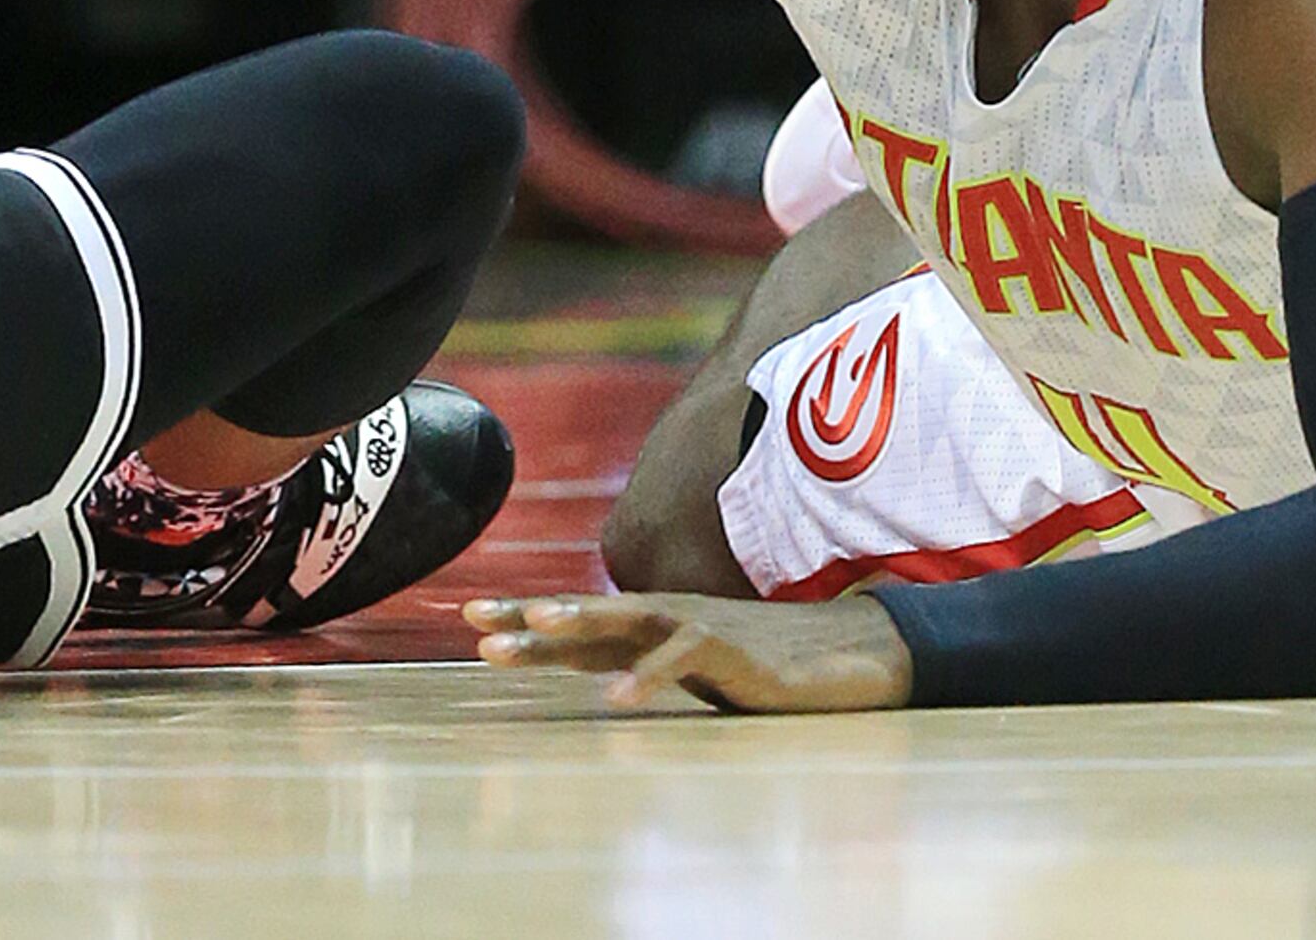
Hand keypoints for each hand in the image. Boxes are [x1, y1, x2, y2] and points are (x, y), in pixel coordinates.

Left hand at [464, 590, 913, 713]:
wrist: (843, 653)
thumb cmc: (762, 666)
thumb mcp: (689, 670)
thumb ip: (644, 667)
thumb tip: (596, 678)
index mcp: (649, 627)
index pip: (576, 626)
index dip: (524, 622)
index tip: (471, 621)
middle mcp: (663, 617)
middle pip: (585, 615)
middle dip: (528, 617)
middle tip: (474, 619)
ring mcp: (696, 626)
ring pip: (626, 619)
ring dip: (579, 621)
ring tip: (535, 626)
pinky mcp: (731, 649)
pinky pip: (682, 662)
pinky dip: (648, 678)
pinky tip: (618, 700)